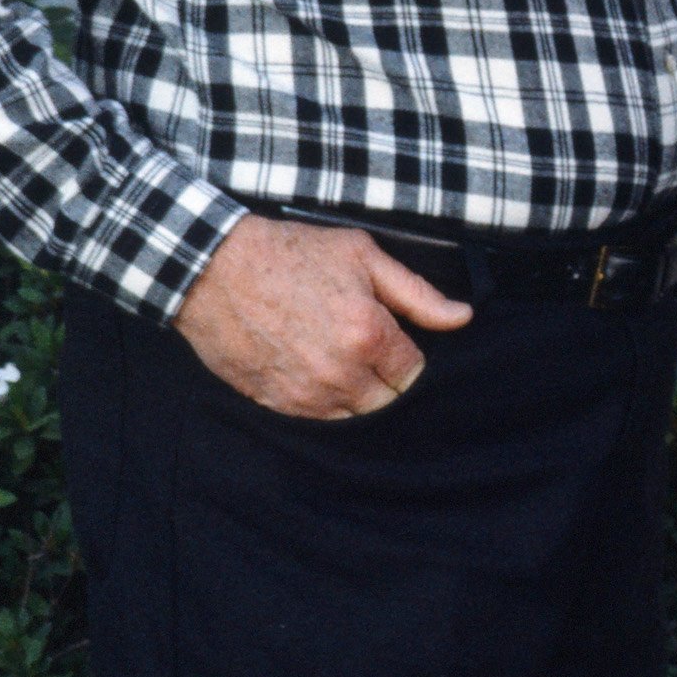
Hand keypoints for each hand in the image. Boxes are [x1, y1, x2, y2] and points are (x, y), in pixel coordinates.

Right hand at [174, 213, 472, 418]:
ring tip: (337, 359)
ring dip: (356, 394)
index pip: (413, 372)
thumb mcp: (361, 255)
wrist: (213, 269)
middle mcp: (341, 372)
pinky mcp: (278, 404)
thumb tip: (463, 317)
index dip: (405, 354)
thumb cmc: (291, 253)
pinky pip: (319, 422)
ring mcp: (307, 393)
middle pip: (388, 401)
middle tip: (364, 348)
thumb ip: (417, 293)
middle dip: (385, 378)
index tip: (389, 337)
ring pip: (356, 417)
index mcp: (368, 333)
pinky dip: (324, 404)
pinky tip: (312, 370)